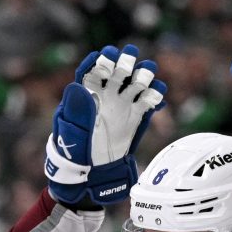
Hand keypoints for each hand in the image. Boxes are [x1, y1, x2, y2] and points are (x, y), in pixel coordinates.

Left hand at [45, 44, 167, 206]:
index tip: (108, 55)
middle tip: (132, 57)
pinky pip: (146, 104)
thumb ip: (77, 110)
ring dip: (142, 77)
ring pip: (133, 86)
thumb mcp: (72, 132)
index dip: (100, 62)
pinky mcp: (134, 119)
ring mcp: (121, 107)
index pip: (92, 73)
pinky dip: (153, 98)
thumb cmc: (75, 154)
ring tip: (149, 72)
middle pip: (115, 74)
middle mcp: (104, 98)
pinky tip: (159, 94)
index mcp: (85, 97)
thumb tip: (78, 87)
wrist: (91, 176)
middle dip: (124, 64)